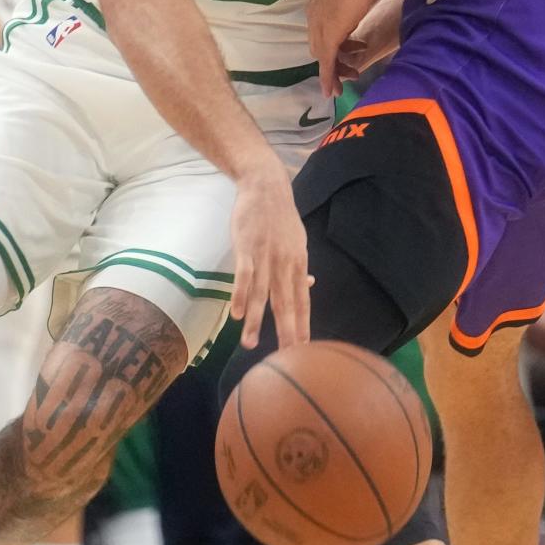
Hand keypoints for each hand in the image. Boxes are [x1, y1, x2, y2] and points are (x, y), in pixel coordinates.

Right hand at [230, 165, 309, 349]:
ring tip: (249, 344)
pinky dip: (238, 294)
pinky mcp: (246, 247)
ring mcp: (265, 256)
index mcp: (298, 264)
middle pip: (285, 303)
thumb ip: (300, 267)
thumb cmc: (280, 217)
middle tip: (286, 358)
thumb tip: (310, 285)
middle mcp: (285, 264)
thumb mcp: (297, 242)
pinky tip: (234, 314)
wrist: (267, 186)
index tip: (306, 350)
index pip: (303, 301)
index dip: (303, 326)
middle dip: (285, 332)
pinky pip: (242, 275)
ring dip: (255, 320)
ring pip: (261, 293)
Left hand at [308, 0, 382, 96]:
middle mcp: (314, 17)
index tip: (344, 58)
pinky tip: (333, 89)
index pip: (319, 35)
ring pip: (323, 56)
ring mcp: (320, 25)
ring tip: (355, 74)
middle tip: (352, 72)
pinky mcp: (330, 34)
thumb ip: (347, 8)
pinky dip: (328, 77)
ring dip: (337, 71)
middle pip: (319, 48)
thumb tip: (353, 12)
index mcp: (316, 8)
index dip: (330, 49)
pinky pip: (327, 60)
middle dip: (334, 64)